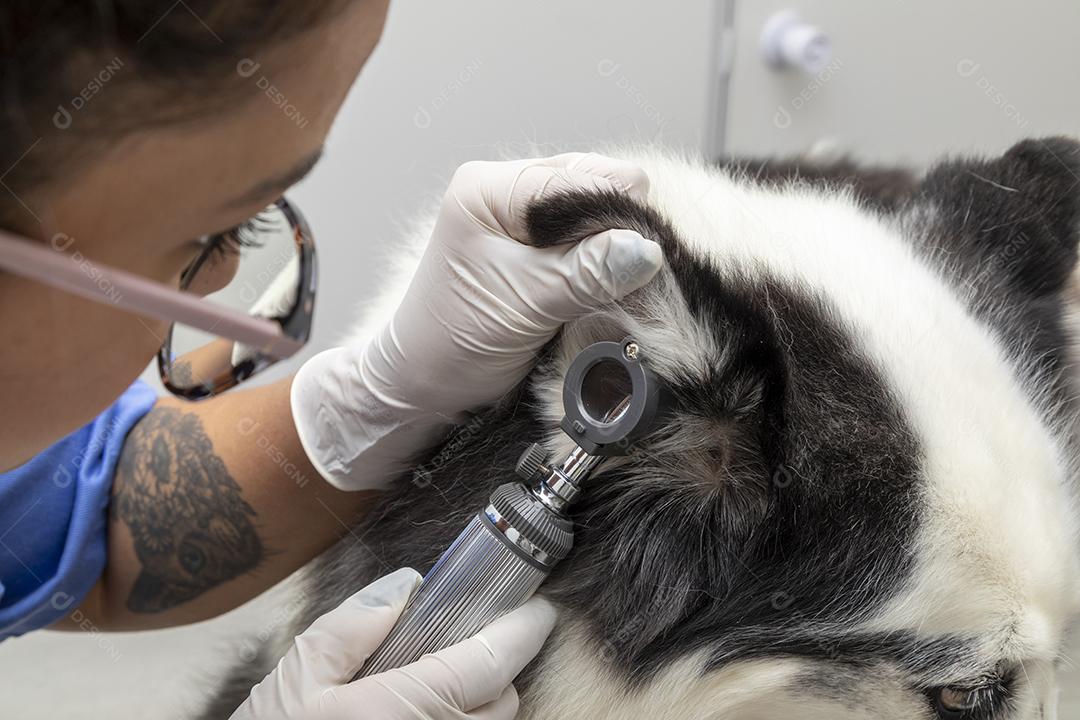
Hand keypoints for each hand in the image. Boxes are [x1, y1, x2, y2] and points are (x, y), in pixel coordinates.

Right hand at [231, 568, 557, 719]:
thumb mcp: (299, 676)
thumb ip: (354, 625)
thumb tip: (406, 587)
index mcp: (407, 710)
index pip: (492, 663)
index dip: (523, 630)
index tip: (537, 609)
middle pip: (501, 701)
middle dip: (492, 669)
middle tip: (459, 647)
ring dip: (476, 706)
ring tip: (430, 688)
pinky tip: (420, 715)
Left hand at [292, 153, 661, 488]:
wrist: (426, 383)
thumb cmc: (454, 340)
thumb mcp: (526, 304)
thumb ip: (587, 273)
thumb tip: (647, 249)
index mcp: (492, 188)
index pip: (585, 177)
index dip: (618, 219)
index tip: (636, 266)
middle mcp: (509, 190)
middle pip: (600, 186)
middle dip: (617, 234)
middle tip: (618, 284)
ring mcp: (524, 216)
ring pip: (601, 214)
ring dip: (612, 252)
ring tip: (602, 293)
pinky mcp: (538, 245)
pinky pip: (591, 240)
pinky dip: (603, 266)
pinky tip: (595, 293)